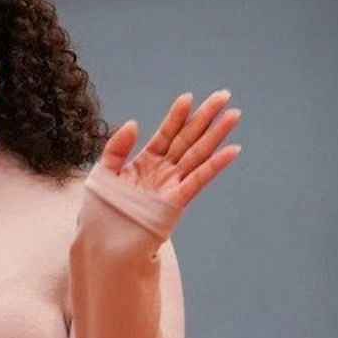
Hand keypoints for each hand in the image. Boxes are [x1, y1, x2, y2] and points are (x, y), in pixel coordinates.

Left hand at [98, 90, 240, 208]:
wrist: (105, 241)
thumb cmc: (104, 210)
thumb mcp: (104, 172)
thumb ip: (116, 147)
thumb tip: (133, 123)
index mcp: (146, 161)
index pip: (166, 133)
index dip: (177, 116)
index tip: (188, 97)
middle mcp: (164, 170)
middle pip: (188, 138)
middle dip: (205, 117)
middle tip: (224, 95)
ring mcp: (173, 184)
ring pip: (198, 154)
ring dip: (216, 135)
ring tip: (233, 115)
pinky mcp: (177, 200)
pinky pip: (199, 179)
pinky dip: (216, 165)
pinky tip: (231, 150)